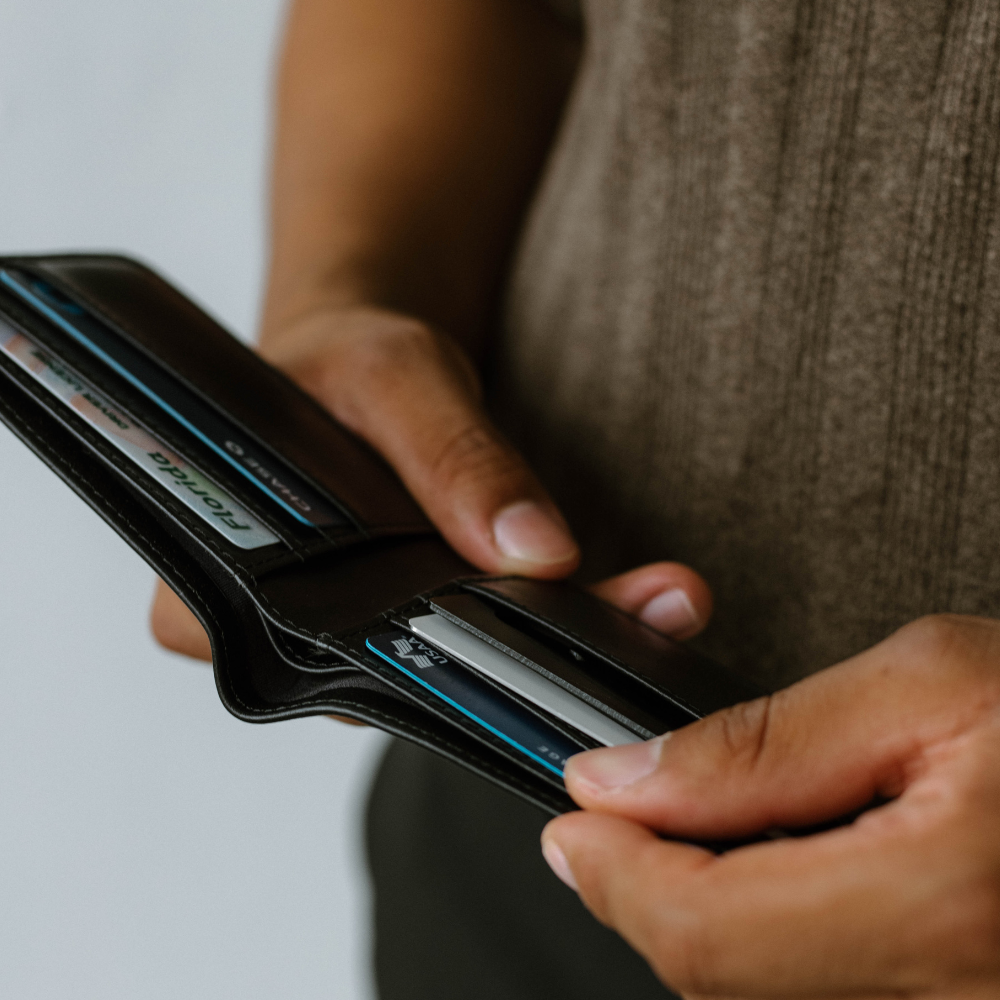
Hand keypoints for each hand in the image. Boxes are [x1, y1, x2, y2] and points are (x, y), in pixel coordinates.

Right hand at [150, 305, 710, 658]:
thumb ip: (451, 457)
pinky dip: (557, 621)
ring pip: (457, 667)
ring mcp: (351, 640)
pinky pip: (482, 640)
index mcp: (219, 583)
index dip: (434, 653)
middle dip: (529, 652)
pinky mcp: (408, 624)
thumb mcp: (389, 376)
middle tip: (640, 615)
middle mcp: (283, 637)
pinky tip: (636, 600)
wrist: (357, 360)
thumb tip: (538, 555)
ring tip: (659, 603)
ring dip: (562, 637)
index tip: (540, 639)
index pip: (326, 654)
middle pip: (407, 674)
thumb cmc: (340, 361)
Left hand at [541, 615, 999, 998]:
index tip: (571, 819)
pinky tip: (779, 876)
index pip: (707, 931)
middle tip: (615, 819)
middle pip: (721, 979)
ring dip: (704, 918)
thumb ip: (764, 743)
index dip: (613, 874)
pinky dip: (770, 941)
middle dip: (644, 893)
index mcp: (948, 906)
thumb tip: (626, 779)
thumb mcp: (926, 682)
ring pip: (765, 999)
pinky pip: (829, 997)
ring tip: (697, 835)